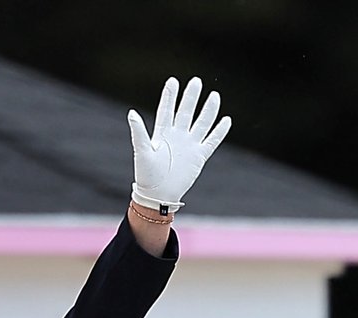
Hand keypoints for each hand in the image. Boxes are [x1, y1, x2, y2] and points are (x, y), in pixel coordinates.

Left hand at [128, 76, 230, 212]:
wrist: (158, 196)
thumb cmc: (146, 176)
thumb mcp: (142, 152)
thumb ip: (139, 132)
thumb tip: (131, 113)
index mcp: (162, 133)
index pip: (167, 110)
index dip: (170, 96)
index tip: (173, 81)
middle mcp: (177, 136)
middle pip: (186, 112)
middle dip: (191, 97)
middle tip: (196, 81)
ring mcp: (189, 145)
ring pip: (201, 123)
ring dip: (208, 110)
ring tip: (214, 95)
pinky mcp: (199, 157)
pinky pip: (212, 141)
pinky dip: (219, 132)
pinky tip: (226, 120)